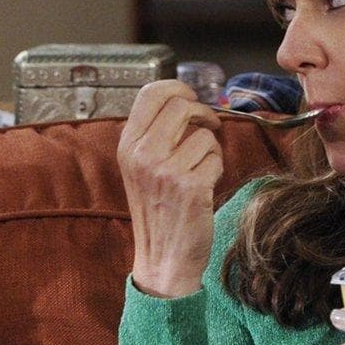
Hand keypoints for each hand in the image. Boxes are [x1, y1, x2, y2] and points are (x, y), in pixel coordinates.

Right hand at [118, 80, 224, 297]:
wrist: (164, 256)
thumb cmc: (158, 209)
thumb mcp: (141, 167)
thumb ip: (154, 133)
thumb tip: (184, 99)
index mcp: (127, 146)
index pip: (151, 93)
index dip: (178, 87)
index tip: (190, 98)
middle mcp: (142, 155)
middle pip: (182, 105)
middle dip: (202, 114)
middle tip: (206, 128)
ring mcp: (165, 171)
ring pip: (205, 133)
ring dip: (211, 148)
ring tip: (200, 168)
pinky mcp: (191, 186)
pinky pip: (217, 157)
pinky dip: (217, 169)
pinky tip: (204, 185)